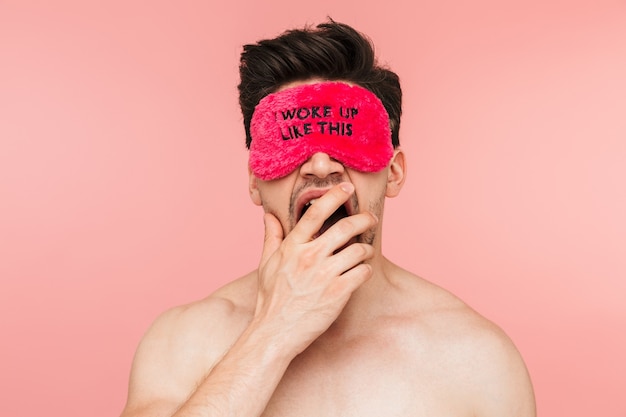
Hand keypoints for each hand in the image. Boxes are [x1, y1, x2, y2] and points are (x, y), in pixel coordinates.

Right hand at [254, 182, 377, 353]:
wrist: (275, 333)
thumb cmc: (270, 299)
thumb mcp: (266, 265)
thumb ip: (271, 238)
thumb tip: (268, 216)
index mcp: (292, 247)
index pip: (315, 213)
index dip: (333, 196)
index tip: (347, 188)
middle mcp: (309, 257)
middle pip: (344, 227)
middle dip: (363, 219)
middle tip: (370, 218)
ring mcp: (324, 275)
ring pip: (358, 250)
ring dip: (366, 249)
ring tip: (365, 252)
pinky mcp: (338, 294)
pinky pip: (362, 273)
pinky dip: (366, 270)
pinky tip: (362, 272)